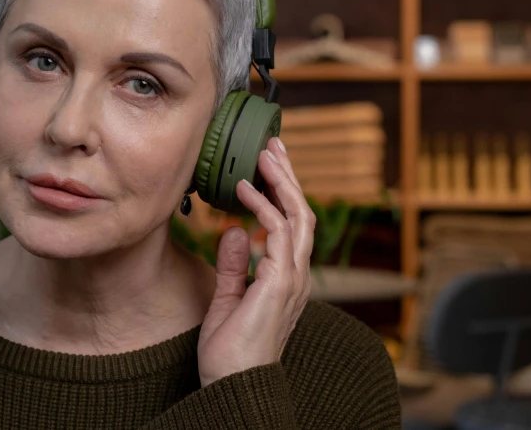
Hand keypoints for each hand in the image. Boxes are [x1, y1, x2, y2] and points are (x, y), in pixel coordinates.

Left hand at [197, 136, 315, 386]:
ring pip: (297, 216)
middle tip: (273, 145)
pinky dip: (263, 205)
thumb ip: (235, 265)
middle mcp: (295, 274)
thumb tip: (233, 232)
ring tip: (264, 154)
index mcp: (286, 278)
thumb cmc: (231, 352)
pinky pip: (276, 232)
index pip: (291, 225)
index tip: (266, 167)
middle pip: (301, 212)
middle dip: (288, 176)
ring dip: (281, 181)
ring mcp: (292, 278)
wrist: (233, 386)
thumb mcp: (229, 298)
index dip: (282, 192)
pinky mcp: (280, 282)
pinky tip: (244, 189)